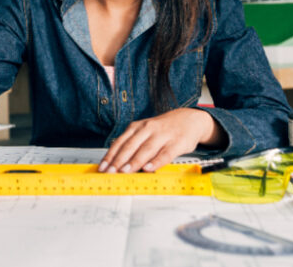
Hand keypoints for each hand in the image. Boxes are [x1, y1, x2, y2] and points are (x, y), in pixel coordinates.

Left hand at [98, 108, 221, 172]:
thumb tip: (116, 164)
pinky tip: (148, 169)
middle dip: (118, 160)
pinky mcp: (176, 143)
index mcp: (137, 127)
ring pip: (146, 150)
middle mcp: (148, 129)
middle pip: (130, 146)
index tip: (102, 167)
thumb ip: (133, 145)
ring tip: (124, 171)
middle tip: (110, 172)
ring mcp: (162, 136)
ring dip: (134, 162)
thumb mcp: (145, 131)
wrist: (190, 119)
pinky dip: (156, 162)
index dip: (110, 156)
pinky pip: (165, 154)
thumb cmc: (163, 129)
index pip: (120, 142)